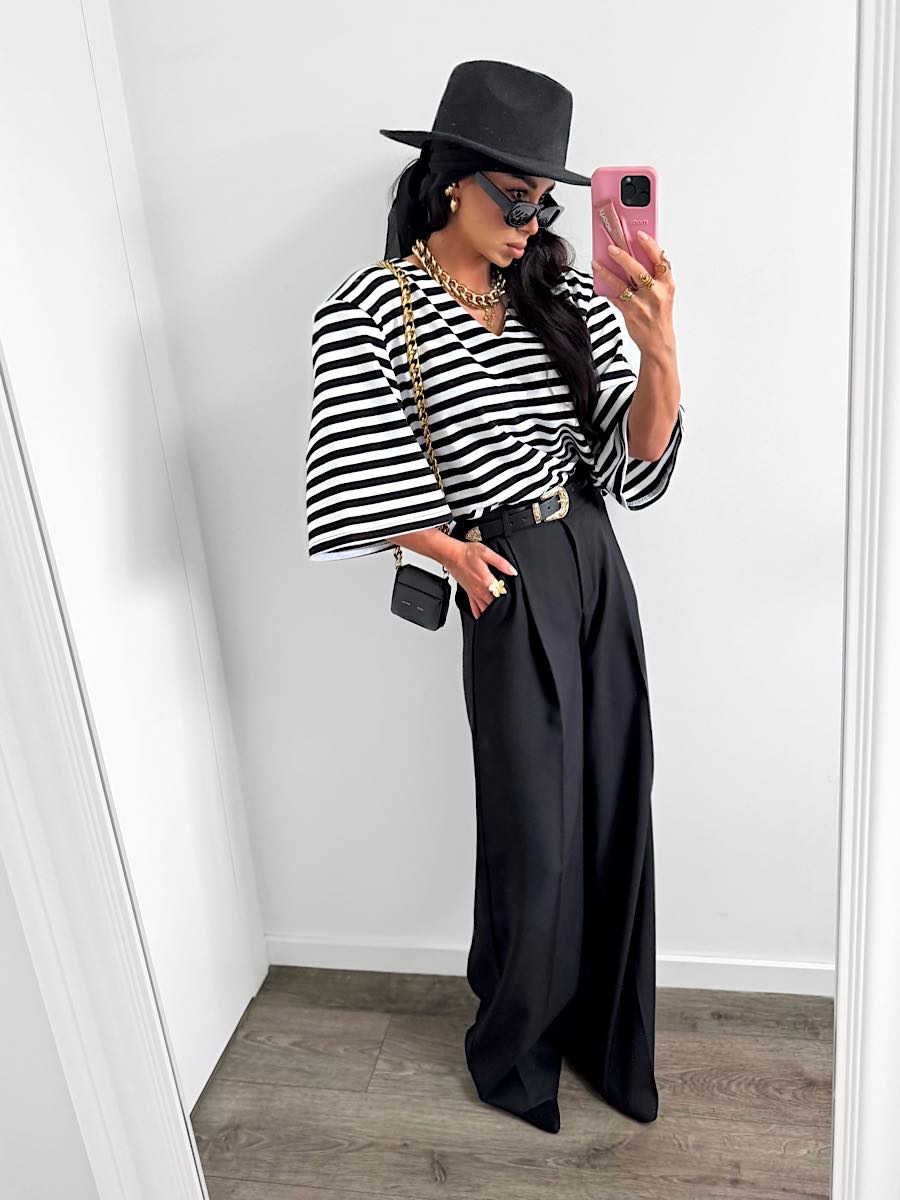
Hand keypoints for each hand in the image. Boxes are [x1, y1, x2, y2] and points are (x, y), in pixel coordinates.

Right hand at [447, 542, 517, 619]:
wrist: (451, 555)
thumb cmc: (467, 553)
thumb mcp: (486, 553)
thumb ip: (501, 563)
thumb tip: (513, 571)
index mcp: (486, 581)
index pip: (501, 594)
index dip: (509, 597)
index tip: (514, 598)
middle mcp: (480, 590)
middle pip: (494, 604)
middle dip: (501, 607)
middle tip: (508, 608)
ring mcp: (473, 593)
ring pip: (484, 608)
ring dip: (491, 612)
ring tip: (498, 616)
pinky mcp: (468, 593)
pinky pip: (474, 608)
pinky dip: (478, 614)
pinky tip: (482, 617)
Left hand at [592, 230, 675, 358]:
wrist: (658, 342)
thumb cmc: (660, 315)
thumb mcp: (664, 293)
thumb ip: (653, 275)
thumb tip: (635, 256)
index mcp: (667, 284)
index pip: (660, 259)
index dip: (649, 245)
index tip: (639, 234)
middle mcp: (656, 292)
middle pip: (638, 270)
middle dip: (623, 257)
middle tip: (611, 247)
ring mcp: (643, 304)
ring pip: (622, 284)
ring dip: (607, 272)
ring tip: (596, 263)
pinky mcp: (631, 313)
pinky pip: (614, 298)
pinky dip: (605, 289)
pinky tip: (598, 281)